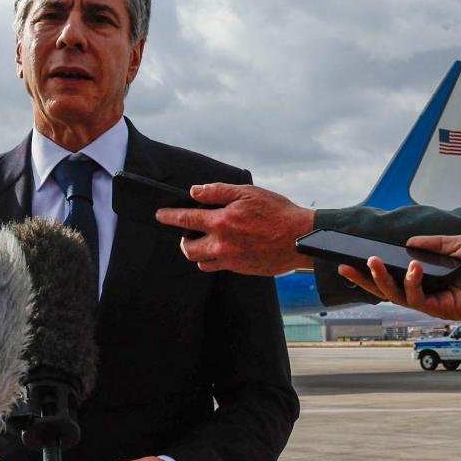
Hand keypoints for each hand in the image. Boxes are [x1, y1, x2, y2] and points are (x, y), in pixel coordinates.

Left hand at [155, 183, 314, 275]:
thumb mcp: (247, 193)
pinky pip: (219, 267)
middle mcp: (222, 244)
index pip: (185, 220)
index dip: (169, 217)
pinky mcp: (241, 269)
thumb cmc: (277, 212)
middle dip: (183, 240)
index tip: (160, 215)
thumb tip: (195, 192)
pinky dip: (216, 258)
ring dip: (199, 251)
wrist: (300, 238)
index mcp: (222, 222)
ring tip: (207, 241)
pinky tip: (225, 248)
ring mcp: (231, 260)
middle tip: (188, 232)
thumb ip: (218, 192)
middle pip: (188, 248)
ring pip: (202, 261)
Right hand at [338, 233, 460, 325]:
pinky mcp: (444, 311)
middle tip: (343, 266)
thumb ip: (434, 243)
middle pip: (386, 288)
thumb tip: (408, 243)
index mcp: (430, 276)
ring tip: (372, 261)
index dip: (373, 269)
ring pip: (396, 295)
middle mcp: (428, 292)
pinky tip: (413, 267)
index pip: (395, 273)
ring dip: (381, 279)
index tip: (352, 258)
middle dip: (363, 279)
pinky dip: (412, 282)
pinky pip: (419, 298)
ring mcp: (434, 303)